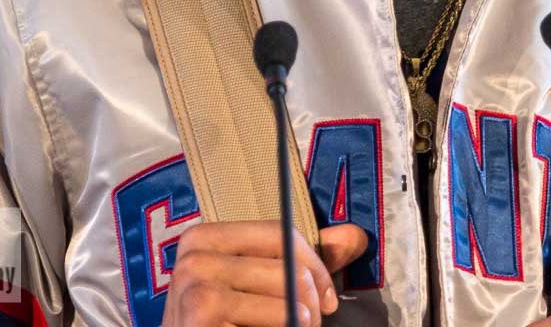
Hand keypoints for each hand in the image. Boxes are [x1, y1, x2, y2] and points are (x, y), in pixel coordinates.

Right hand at [166, 220, 369, 325]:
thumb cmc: (221, 326)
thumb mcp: (255, 289)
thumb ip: (300, 263)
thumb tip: (356, 236)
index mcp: (203, 238)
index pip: (280, 233)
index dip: (315, 265)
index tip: (327, 298)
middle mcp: (194, 256)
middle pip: (287, 265)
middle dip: (312, 301)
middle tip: (310, 324)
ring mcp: (195, 287)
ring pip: (285, 294)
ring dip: (302, 321)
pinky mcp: (202, 315)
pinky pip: (276, 317)